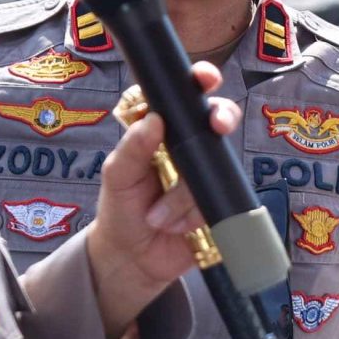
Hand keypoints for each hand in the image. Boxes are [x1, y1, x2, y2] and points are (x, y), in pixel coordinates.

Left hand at [89, 63, 240, 316]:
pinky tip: (176, 227)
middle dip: (221, 116)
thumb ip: (132, 147)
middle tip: (217, 126)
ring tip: (157, 216)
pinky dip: (193, 215)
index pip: (182, 96)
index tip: (205, 79)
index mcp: (161, 130)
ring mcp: (206, 172)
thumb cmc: (120, 209)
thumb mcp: (117, 176)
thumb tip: (155, 118)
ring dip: (183, 196)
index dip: (198, 80)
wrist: (133, 259)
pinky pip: (217, 197)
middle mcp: (187, 145)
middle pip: (216, 117)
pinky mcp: (217, 199)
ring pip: (214, 166)